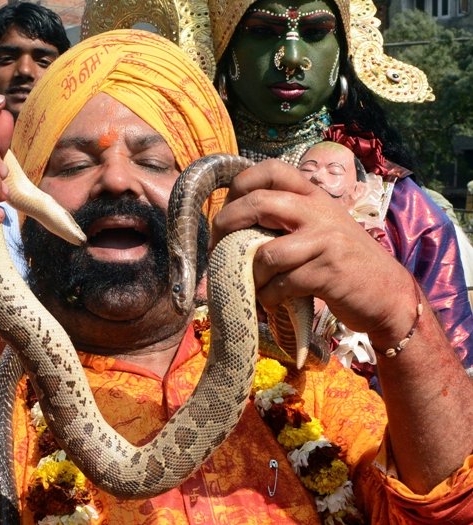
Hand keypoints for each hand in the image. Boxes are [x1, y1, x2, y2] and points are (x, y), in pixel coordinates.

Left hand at [212, 159, 416, 343]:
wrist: (388, 294)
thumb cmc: (343, 262)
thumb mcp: (318, 228)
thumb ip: (285, 220)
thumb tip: (231, 228)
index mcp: (313, 195)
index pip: (271, 170)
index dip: (239, 186)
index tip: (225, 211)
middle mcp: (319, 211)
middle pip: (258, 202)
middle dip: (227, 225)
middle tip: (218, 249)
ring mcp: (325, 240)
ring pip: (266, 253)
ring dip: (251, 275)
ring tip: (254, 286)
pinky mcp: (328, 272)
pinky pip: (281, 284)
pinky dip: (269, 297)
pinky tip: (272, 301)